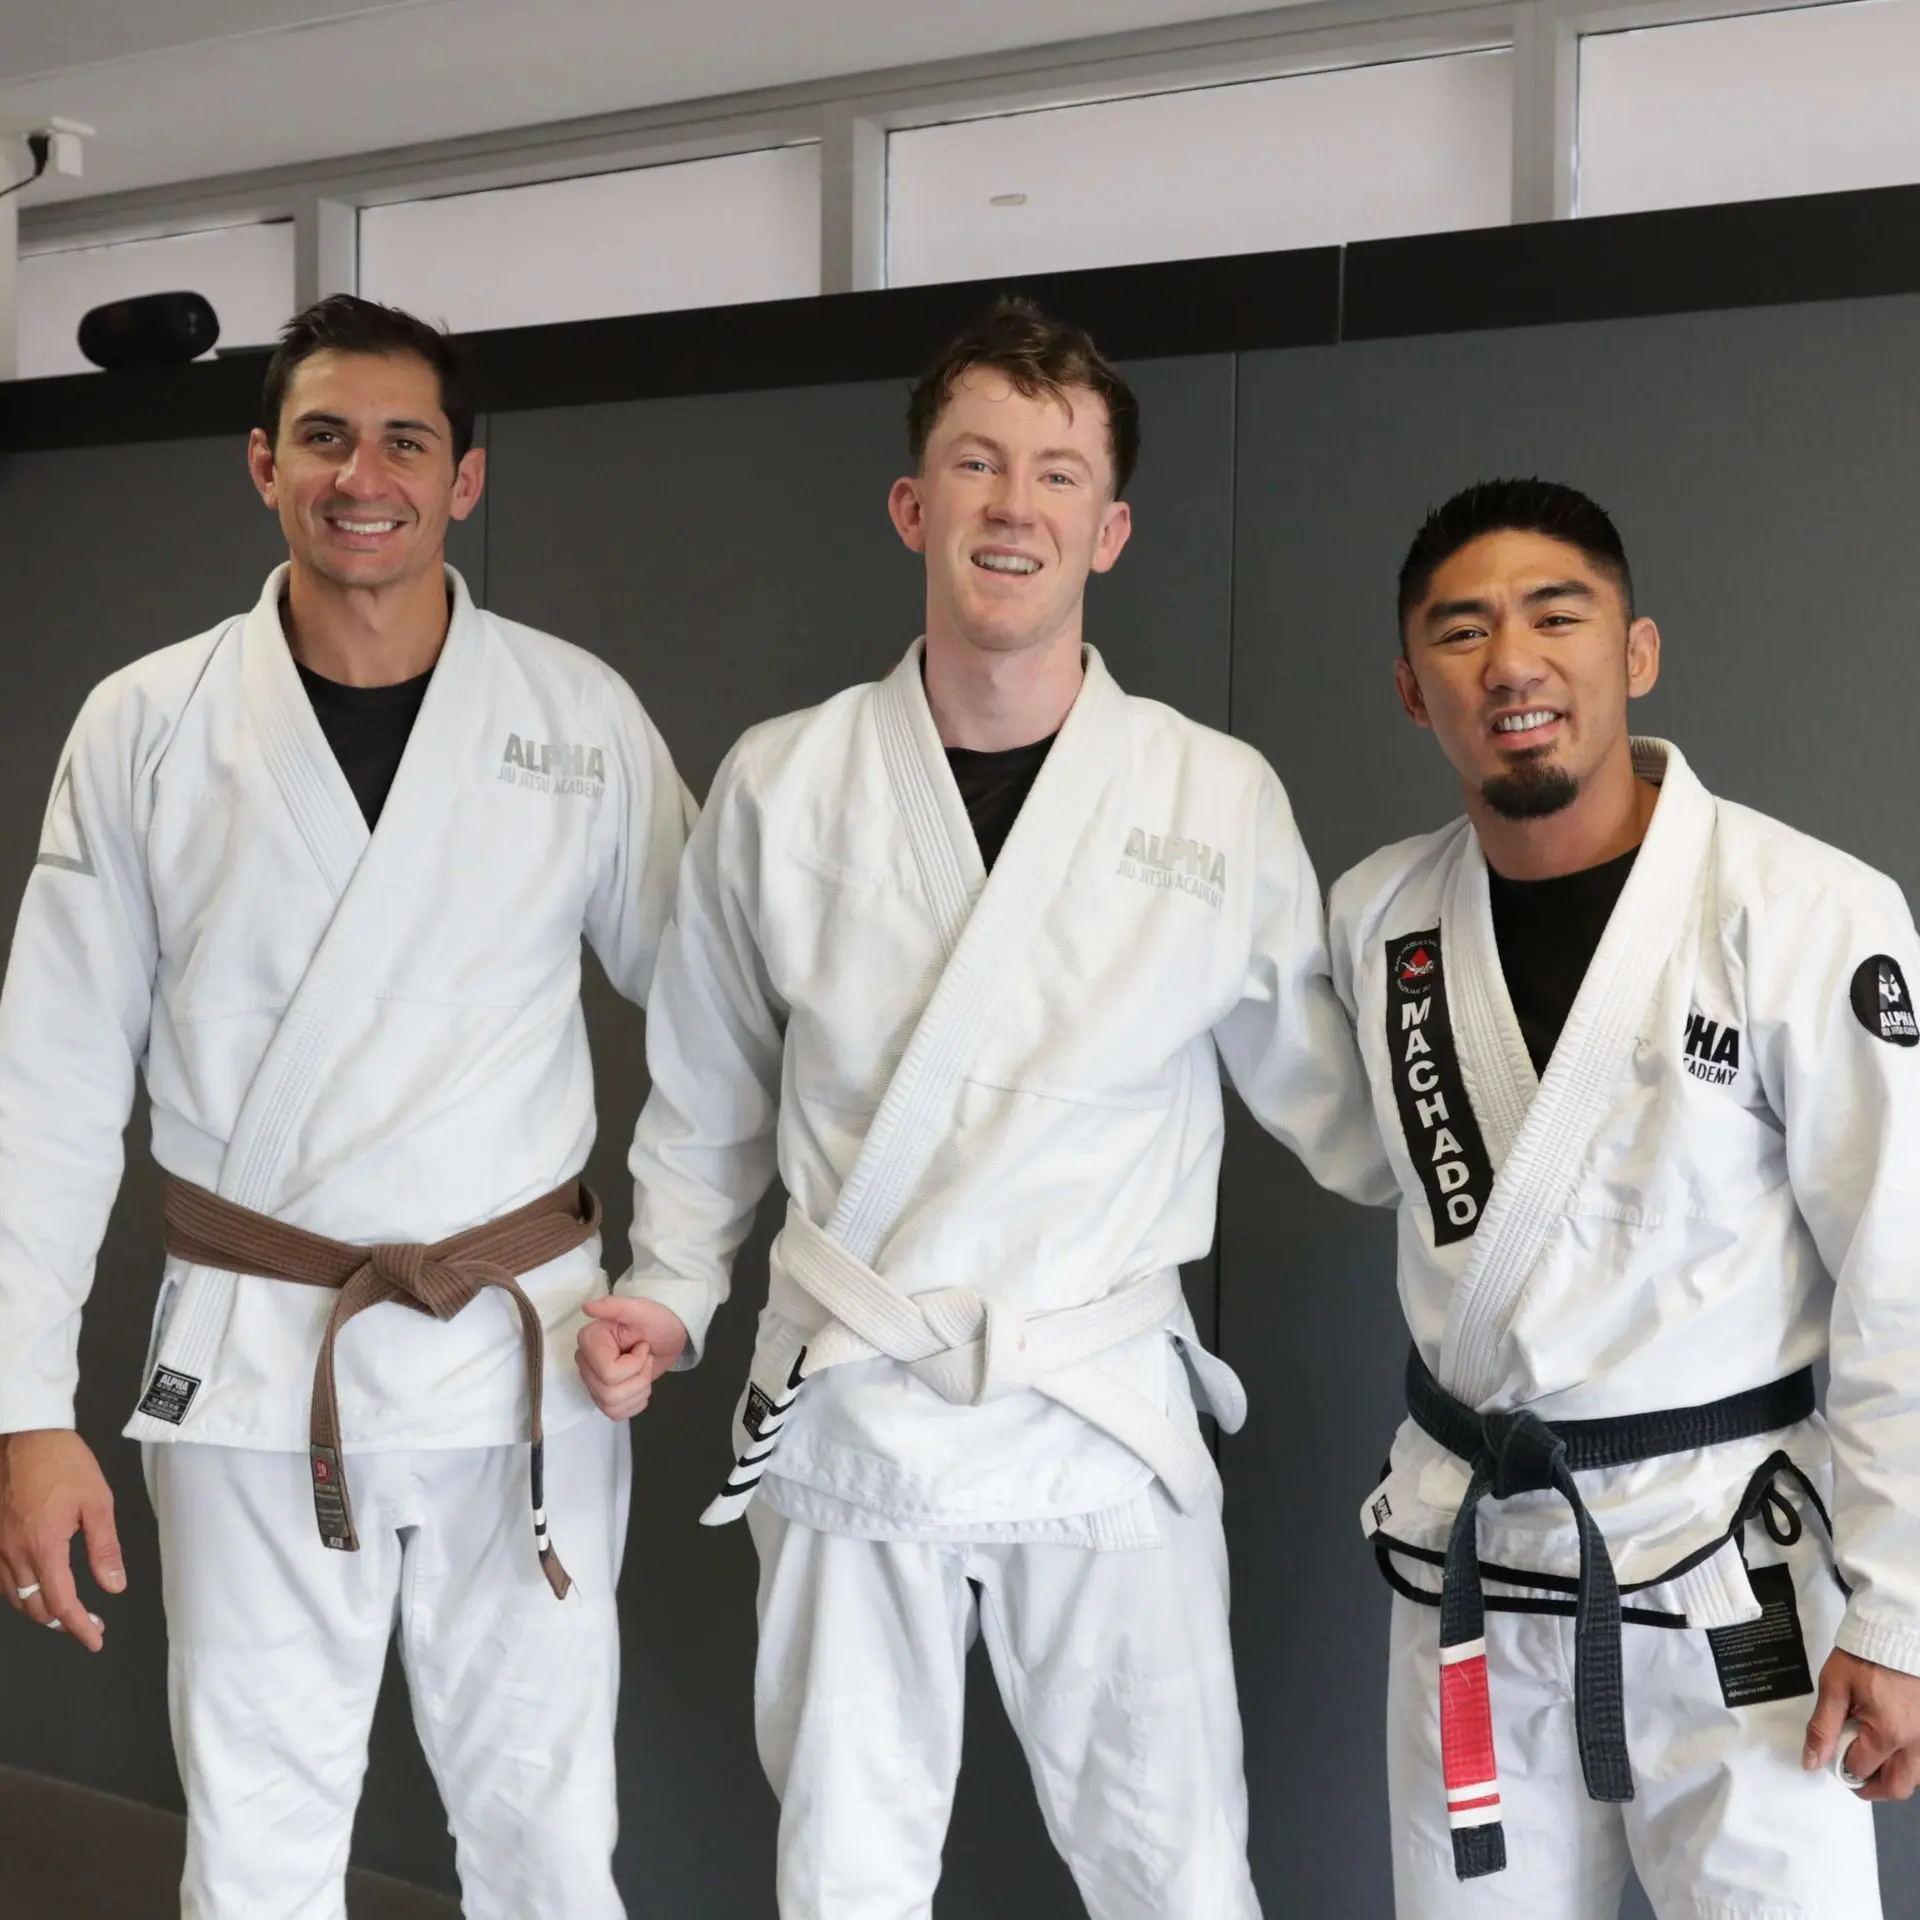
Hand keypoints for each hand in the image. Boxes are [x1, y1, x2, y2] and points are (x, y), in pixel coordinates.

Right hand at [0, 1430, 123, 1651]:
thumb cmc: (64, 1462)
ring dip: (39, 1608)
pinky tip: (36, 1585)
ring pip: (14, 1596)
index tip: (95, 1638)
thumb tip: (113, 1586)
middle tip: (87, 1624)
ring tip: (66, 1611)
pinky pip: (2, 1577)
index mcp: (44, 1546)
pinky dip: (20, 1590)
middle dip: (61, 1622)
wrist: (27, 1435)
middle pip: (34, 1606)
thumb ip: (105, 1549)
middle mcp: (13, 1552)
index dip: (79, 1627)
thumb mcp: (98, 1503)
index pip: (61, 1603)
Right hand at [576, 1296, 687, 1419]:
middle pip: (609, 1393)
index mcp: (589, 1341)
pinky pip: (615, 1414)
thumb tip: (587, 1307)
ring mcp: (593, 1382)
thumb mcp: (640, 1309)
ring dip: (639, 1391)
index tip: (642, 1346)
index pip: (609, 1373)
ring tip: (644, 1369)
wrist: (666, 1335)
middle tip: (645, 1358)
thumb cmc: (655, 1319)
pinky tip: (641, 1386)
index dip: (634, 1365)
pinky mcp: (604, 1397)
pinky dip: (635, 1403)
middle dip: (639, 1378)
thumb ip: (615, 1306)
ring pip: (612, 1406)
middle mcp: (586, 1363)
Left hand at [1804, 1647, 1919, 1799]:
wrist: (1898, 1633)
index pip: (1860, 1769)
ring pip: (1916, 1777)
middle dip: (1872, 1788)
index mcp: (1888, 1733)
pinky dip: (1908, 1763)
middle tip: (1852, 1776)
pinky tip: (1892, 1748)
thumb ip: (1822, 1727)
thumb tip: (1811, 1763)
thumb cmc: (1863, 1657)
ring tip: (1871, 1760)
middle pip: (1897, 1787)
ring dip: (1892, 1777)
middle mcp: (1917, 1744)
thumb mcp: (1834, 1686)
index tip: (1831, 1752)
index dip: (1840, 1766)